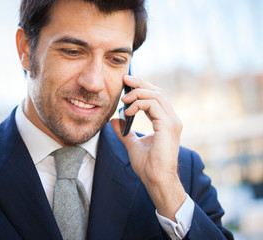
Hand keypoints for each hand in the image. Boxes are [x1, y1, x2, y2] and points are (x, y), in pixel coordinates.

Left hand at [111, 75, 185, 220]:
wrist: (156, 179)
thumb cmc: (148, 165)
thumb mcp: (132, 143)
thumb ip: (125, 131)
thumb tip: (114, 120)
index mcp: (165, 121)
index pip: (156, 97)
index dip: (141, 88)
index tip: (126, 83)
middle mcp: (171, 119)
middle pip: (158, 92)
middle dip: (140, 84)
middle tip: (125, 79)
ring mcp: (172, 122)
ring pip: (157, 95)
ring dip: (138, 93)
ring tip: (124, 99)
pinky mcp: (168, 126)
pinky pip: (154, 105)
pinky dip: (140, 104)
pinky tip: (128, 111)